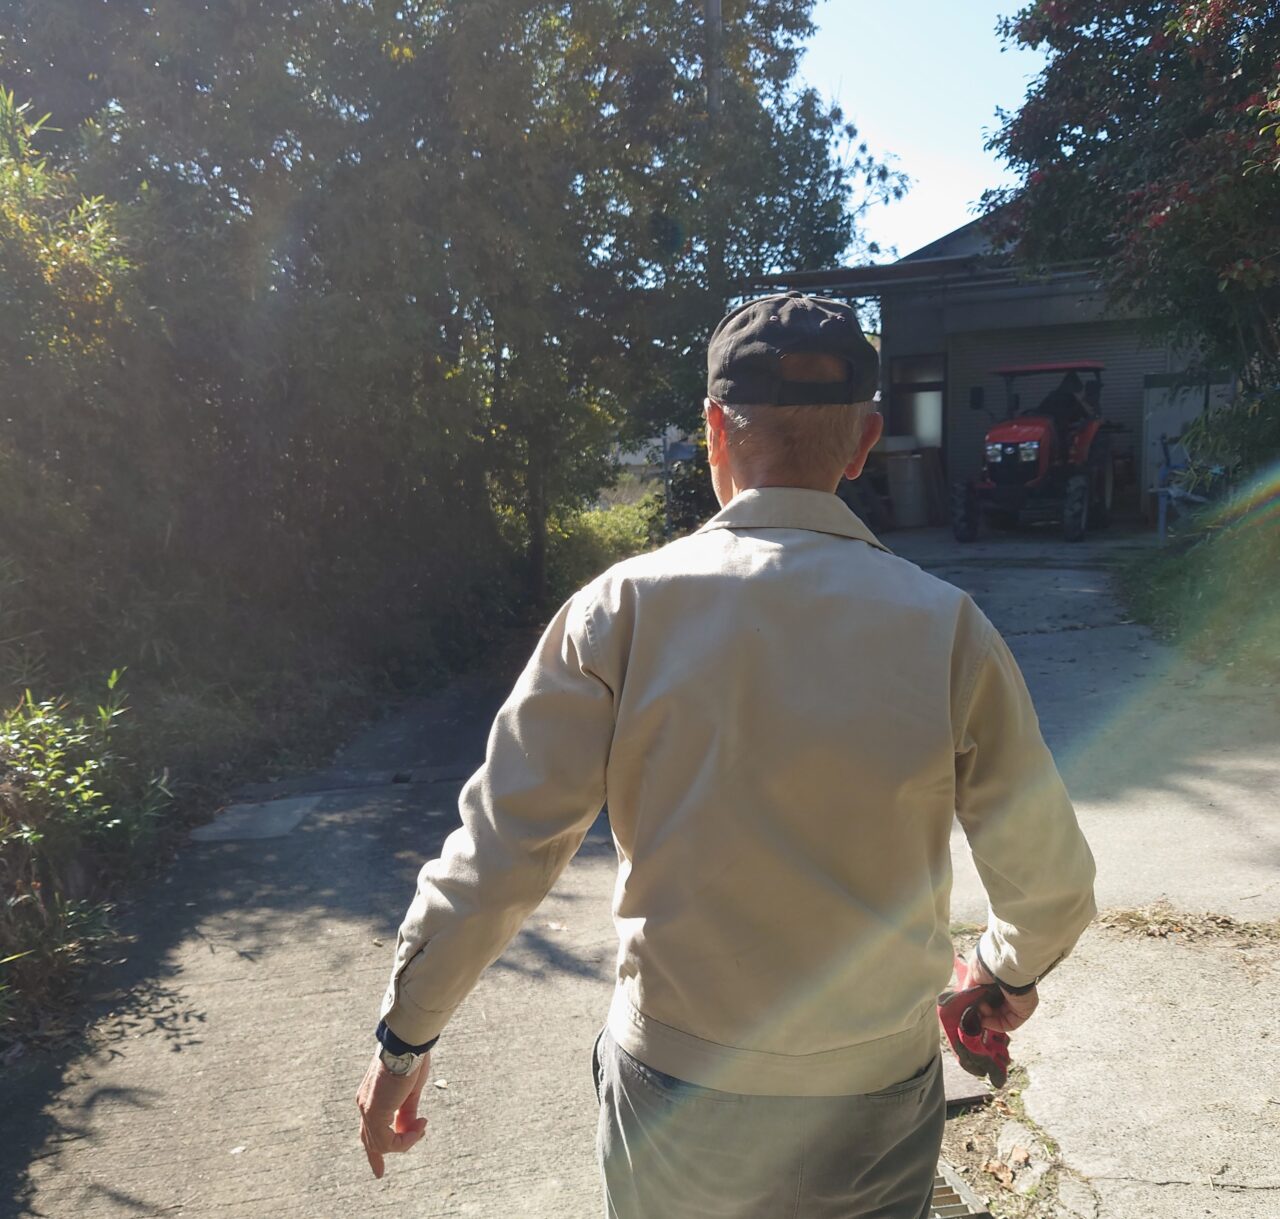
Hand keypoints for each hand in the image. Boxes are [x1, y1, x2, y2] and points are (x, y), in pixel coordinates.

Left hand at [355, 1050, 430, 1178]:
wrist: (406, 1044)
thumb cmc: (411, 1060)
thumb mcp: (411, 1090)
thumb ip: (407, 1111)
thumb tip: (409, 1128)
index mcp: (371, 1097)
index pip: (369, 1127)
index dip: (373, 1147)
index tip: (379, 1163)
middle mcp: (365, 1105)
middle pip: (369, 1140)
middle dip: (376, 1157)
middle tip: (379, 1172)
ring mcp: (367, 1109)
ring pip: (381, 1143)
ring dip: (406, 1141)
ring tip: (423, 1127)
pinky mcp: (374, 1112)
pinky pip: (388, 1140)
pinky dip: (406, 1139)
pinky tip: (420, 1127)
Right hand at [967, 951, 1038, 1032]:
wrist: (1001, 963)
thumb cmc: (987, 964)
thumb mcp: (973, 973)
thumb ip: (970, 988)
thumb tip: (964, 1000)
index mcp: (1000, 980)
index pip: (990, 997)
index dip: (979, 1003)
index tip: (969, 1006)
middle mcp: (1010, 991)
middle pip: (996, 1008)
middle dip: (982, 1011)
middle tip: (973, 1010)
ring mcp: (1018, 1001)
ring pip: (1002, 1016)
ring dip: (988, 1018)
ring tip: (979, 1011)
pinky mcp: (1024, 1010)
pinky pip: (1010, 1022)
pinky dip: (997, 1024)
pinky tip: (986, 1021)